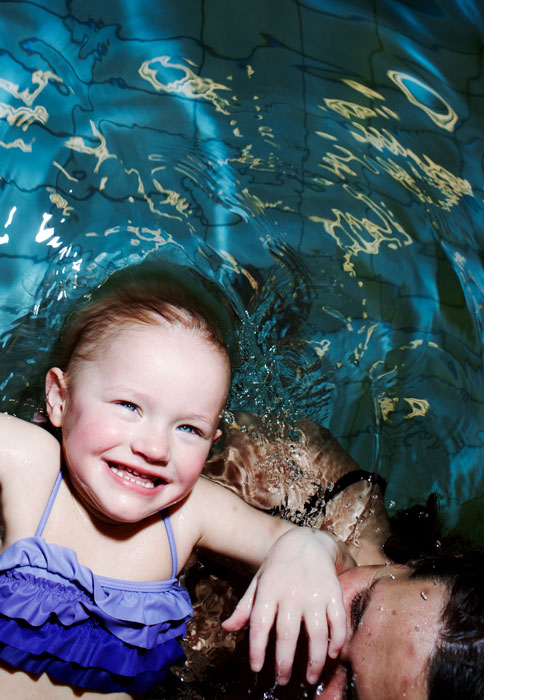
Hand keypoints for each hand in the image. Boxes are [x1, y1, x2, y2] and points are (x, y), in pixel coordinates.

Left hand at [221, 528, 353, 685]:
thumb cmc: (278, 566)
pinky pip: (338, 621)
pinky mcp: (333, 593)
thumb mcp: (258, 581)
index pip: (259, 624)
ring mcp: (314, 593)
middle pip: (287, 634)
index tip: (256, 668)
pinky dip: (337, 641)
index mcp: (269, 590)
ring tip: (311, 678)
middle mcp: (291, 592)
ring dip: (315, 660)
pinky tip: (332, 655)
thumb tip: (226, 628)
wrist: (306, 540)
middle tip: (283, 681)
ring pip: (317, 633)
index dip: (257, 648)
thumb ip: (245, 607)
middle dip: (285, 662)